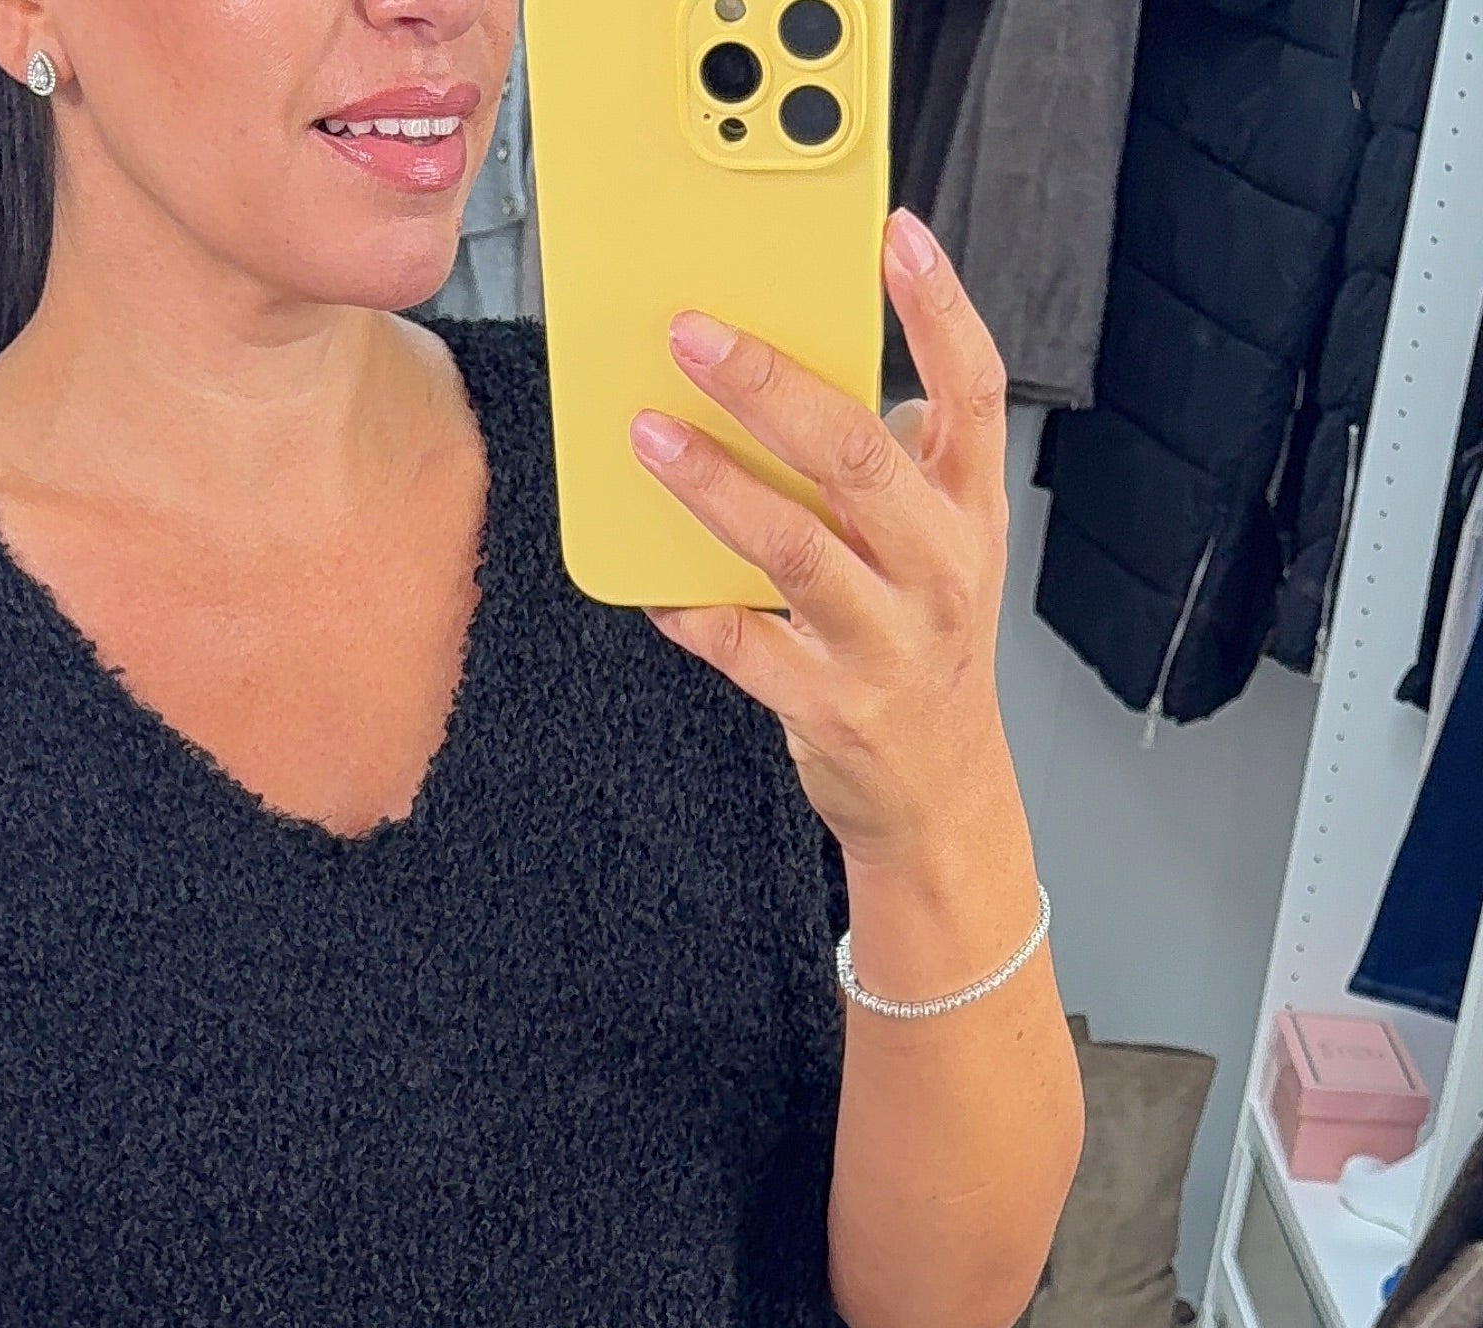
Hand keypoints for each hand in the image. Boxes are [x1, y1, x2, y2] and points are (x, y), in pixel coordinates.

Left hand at [629, 206, 1013, 870]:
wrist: (941, 796)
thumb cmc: (923, 649)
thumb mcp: (936, 550)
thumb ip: (892, 469)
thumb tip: (798, 379)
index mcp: (970, 514)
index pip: (975, 391)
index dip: (940, 308)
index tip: (895, 234)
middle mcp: (939, 571)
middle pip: (858, 458)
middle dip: (772, 387)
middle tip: (696, 334)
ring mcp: (887, 643)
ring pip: (794, 548)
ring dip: (713, 485)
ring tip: (649, 435)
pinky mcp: (831, 708)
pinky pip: (746, 647)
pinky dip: (692, 609)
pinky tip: (649, 578)